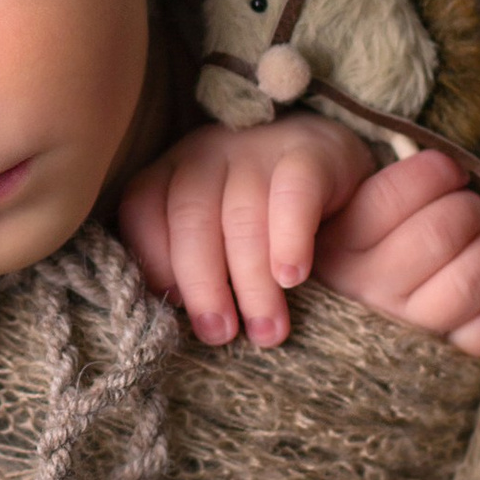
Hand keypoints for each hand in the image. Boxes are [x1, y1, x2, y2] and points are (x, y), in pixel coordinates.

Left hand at [117, 114, 371, 346]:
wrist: (337, 184)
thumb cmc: (264, 227)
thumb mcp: (218, 244)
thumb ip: (189, 268)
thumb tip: (175, 318)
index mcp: (173, 171)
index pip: (142, 208)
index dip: (153, 261)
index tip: (174, 309)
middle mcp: (207, 152)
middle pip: (190, 217)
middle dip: (201, 284)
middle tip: (219, 333)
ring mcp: (258, 146)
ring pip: (242, 215)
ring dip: (251, 282)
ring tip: (265, 330)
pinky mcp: (309, 150)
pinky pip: (292, 195)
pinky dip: (289, 240)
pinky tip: (292, 277)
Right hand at [316, 141, 479, 356]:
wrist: (319, 301)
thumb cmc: (345, 232)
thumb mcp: (331, 199)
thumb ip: (378, 186)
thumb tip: (450, 168)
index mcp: (334, 245)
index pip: (398, 197)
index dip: (436, 174)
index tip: (444, 170)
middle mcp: (362, 289)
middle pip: (439, 234)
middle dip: (468, 208)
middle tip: (466, 206)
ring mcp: (399, 326)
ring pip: (466, 281)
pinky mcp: (437, 355)